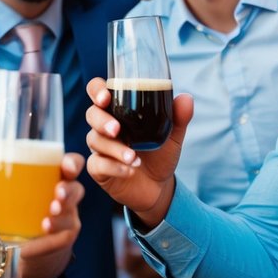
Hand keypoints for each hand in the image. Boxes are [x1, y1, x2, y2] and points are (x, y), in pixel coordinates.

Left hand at [0, 152, 85, 277]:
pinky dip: (44, 245)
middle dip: (69, 192)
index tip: (66, 167)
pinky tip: (30, 248)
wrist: (30, 241)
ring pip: (71, 217)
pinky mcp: (63, 239)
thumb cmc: (21, 205)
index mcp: (54, 177)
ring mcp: (68, 218)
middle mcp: (66, 196)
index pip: (72, 165)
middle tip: (56, 197)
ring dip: (59, 220)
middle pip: (77, 190)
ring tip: (45, 224)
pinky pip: (59, 241)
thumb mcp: (5, 191)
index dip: (72, 164)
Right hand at [83, 77, 192, 227]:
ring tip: (133, 158)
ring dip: (114, 149)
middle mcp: (104, 127)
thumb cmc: (160, 155)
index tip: (106, 98)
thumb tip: (186, 98)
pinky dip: (114, 167)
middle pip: (91, 114)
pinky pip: (98, 165)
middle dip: (102, 121)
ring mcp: (100, 148)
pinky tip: (130, 170)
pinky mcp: (98, 169)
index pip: (98, 92)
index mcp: (118, 111)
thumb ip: (178, 117)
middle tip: (117, 129)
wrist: (159, 186)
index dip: (97, 91)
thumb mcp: (172, 136)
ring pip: (95, 140)